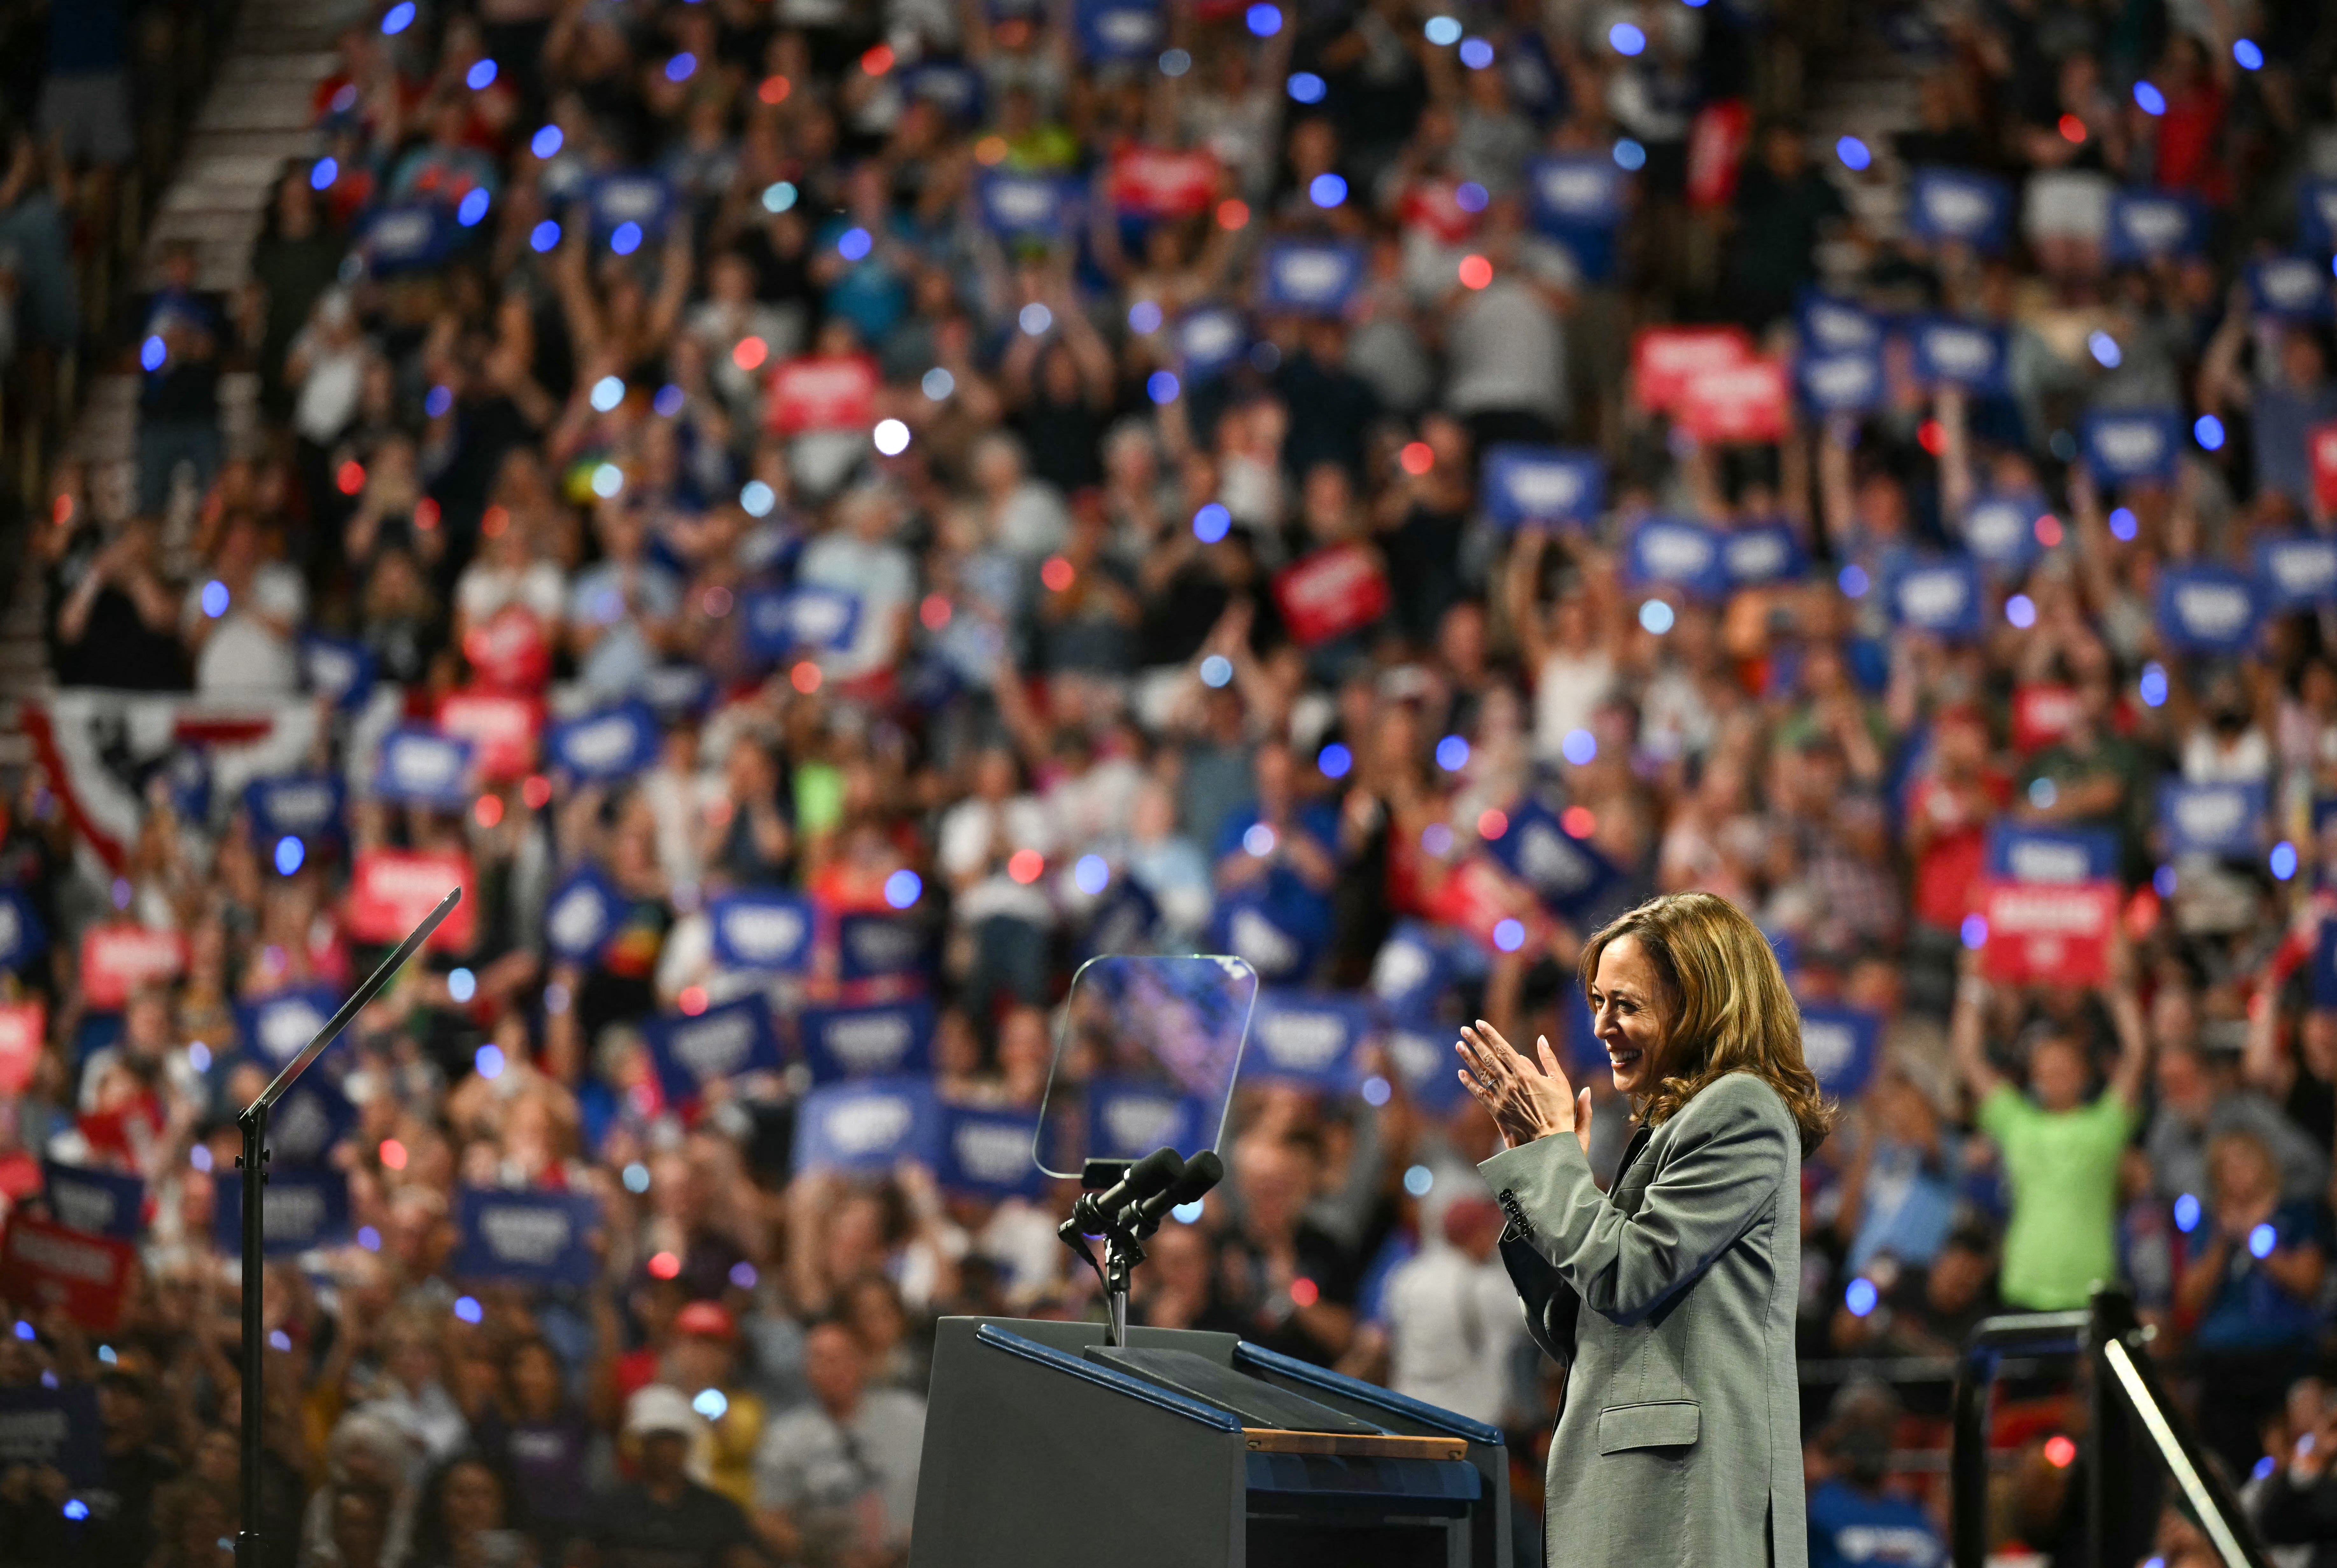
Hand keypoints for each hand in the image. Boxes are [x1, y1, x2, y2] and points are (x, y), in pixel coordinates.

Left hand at [1455, 1020, 1588, 1152]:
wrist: (1551, 1141)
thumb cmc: (1560, 1111)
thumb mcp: (1560, 1082)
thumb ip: (1549, 1059)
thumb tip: (1541, 1038)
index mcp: (1526, 1074)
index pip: (1504, 1049)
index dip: (1491, 1035)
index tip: (1479, 1023)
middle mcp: (1510, 1084)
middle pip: (1489, 1058)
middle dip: (1475, 1042)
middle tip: (1463, 1029)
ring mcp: (1502, 1098)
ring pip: (1482, 1074)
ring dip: (1469, 1058)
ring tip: (1459, 1045)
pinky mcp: (1497, 1112)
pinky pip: (1480, 1095)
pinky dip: (1470, 1084)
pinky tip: (1461, 1073)